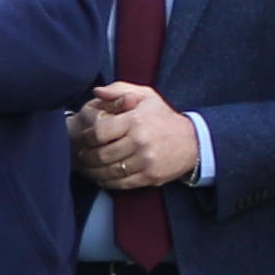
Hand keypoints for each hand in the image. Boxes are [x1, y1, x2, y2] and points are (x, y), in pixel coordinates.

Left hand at [73, 79, 198, 190]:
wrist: (192, 140)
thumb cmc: (163, 116)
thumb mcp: (145, 96)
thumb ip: (118, 91)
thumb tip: (96, 92)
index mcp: (135, 120)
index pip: (100, 133)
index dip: (88, 138)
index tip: (85, 139)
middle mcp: (140, 142)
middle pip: (102, 155)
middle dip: (87, 156)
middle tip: (82, 155)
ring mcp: (145, 161)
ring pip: (110, 171)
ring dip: (94, 171)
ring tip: (88, 167)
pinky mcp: (150, 176)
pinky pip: (121, 183)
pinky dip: (108, 182)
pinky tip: (102, 177)